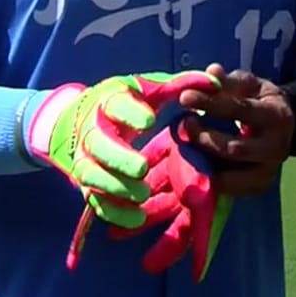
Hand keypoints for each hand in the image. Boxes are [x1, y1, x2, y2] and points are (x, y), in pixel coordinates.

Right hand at [25, 71, 220, 268]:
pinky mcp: (86, 183)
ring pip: (93, 176)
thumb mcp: (149, 90)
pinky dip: (114, 211)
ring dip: (116, 187)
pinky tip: (136, 216)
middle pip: (99, 144)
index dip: (130, 113)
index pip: (115, 104)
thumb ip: (180, 85)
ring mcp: (85, 158)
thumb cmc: (127, 103)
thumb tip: (214, 80)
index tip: (150, 121)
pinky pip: (96, 200)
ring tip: (142, 195)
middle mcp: (92, 129)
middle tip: (142, 168)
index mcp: (109, 101)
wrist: (80, 120)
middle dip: (119, 158)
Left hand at [176, 64, 294, 196]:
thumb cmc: (261, 101)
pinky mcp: (260, 186)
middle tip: (184, 124)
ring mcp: (269, 170)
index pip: (239, 110)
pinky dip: (210, 179)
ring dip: (203, 162)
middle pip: (232, 148)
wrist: (286, 125)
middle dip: (203, 137)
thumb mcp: (251, 85)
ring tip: (186, 146)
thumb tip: (212, 71)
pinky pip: (230, 189)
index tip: (185, 97)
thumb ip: (231, 81)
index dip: (210, 103)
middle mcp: (276, 147)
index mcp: (276, 116)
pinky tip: (197, 164)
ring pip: (229, 175)